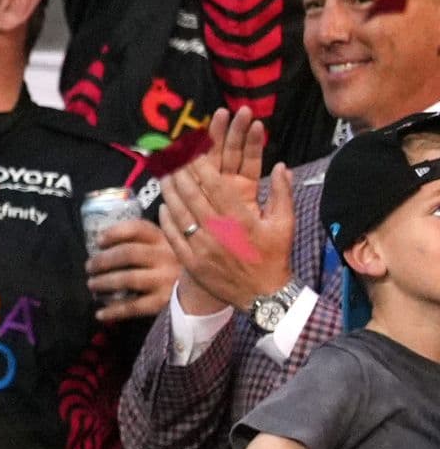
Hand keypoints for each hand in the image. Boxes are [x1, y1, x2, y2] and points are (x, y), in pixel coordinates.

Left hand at [87, 218, 178, 322]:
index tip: (98, 241)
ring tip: (92, 284)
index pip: (138, 228)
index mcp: (166, 238)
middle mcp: (167, 256)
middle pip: (128, 253)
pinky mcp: (165, 302)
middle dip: (103, 260)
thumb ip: (147, 238)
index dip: (114, 232)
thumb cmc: (180, 265)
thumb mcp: (171, 244)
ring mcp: (166, 280)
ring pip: (128, 278)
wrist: (210, 291)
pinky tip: (100, 313)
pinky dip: (114, 311)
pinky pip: (134, 306)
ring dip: (104, 282)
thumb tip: (103, 239)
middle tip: (89, 267)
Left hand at [160, 110, 295, 313]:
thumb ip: (283, 193)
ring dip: (169, 193)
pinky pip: (174, 236)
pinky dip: (167, 220)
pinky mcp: (191, 262)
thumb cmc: (274, 258)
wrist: (264, 297)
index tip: (191, 152)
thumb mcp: (284, 225)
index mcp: (240, 220)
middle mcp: (219, 232)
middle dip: (179, 174)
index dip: (200, 167)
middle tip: (169, 158)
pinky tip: (163, 206)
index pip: (215, 186)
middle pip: (192, 196)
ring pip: (179, 213)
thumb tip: (283, 166)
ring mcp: (202, 248)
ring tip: (163, 176)